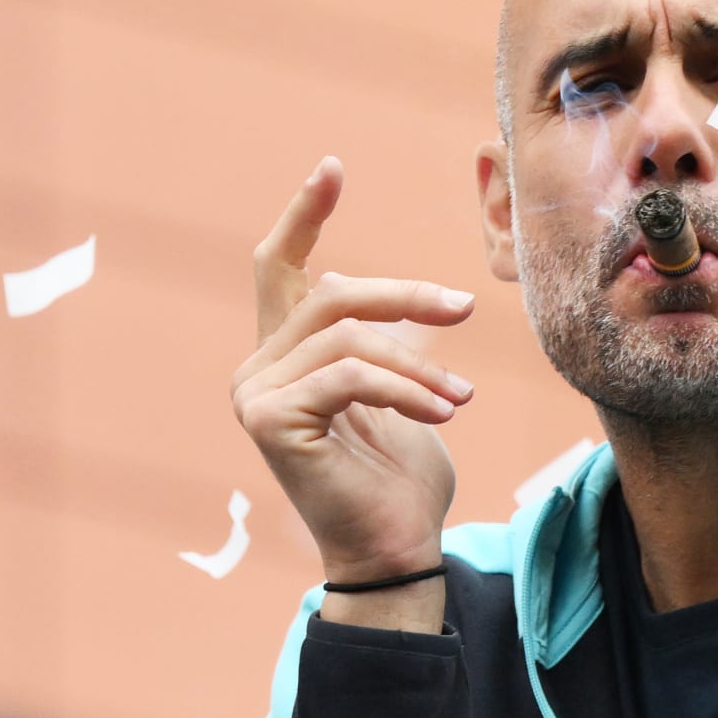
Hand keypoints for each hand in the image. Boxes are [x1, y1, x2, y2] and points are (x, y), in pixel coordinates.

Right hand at [232, 158, 475, 598]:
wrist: (396, 549)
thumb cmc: (403, 478)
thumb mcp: (402, 394)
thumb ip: (387, 346)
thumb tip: (416, 308)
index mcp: (285, 357)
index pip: (282, 269)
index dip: (303, 215)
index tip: (332, 168)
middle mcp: (258, 370)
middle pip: (332, 294)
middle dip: (405, 297)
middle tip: (462, 308)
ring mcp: (256, 395)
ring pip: (348, 334)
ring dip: (418, 363)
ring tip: (460, 398)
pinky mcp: (269, 421)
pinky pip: (350, 375)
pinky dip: (406, 389)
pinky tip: (442, 414)